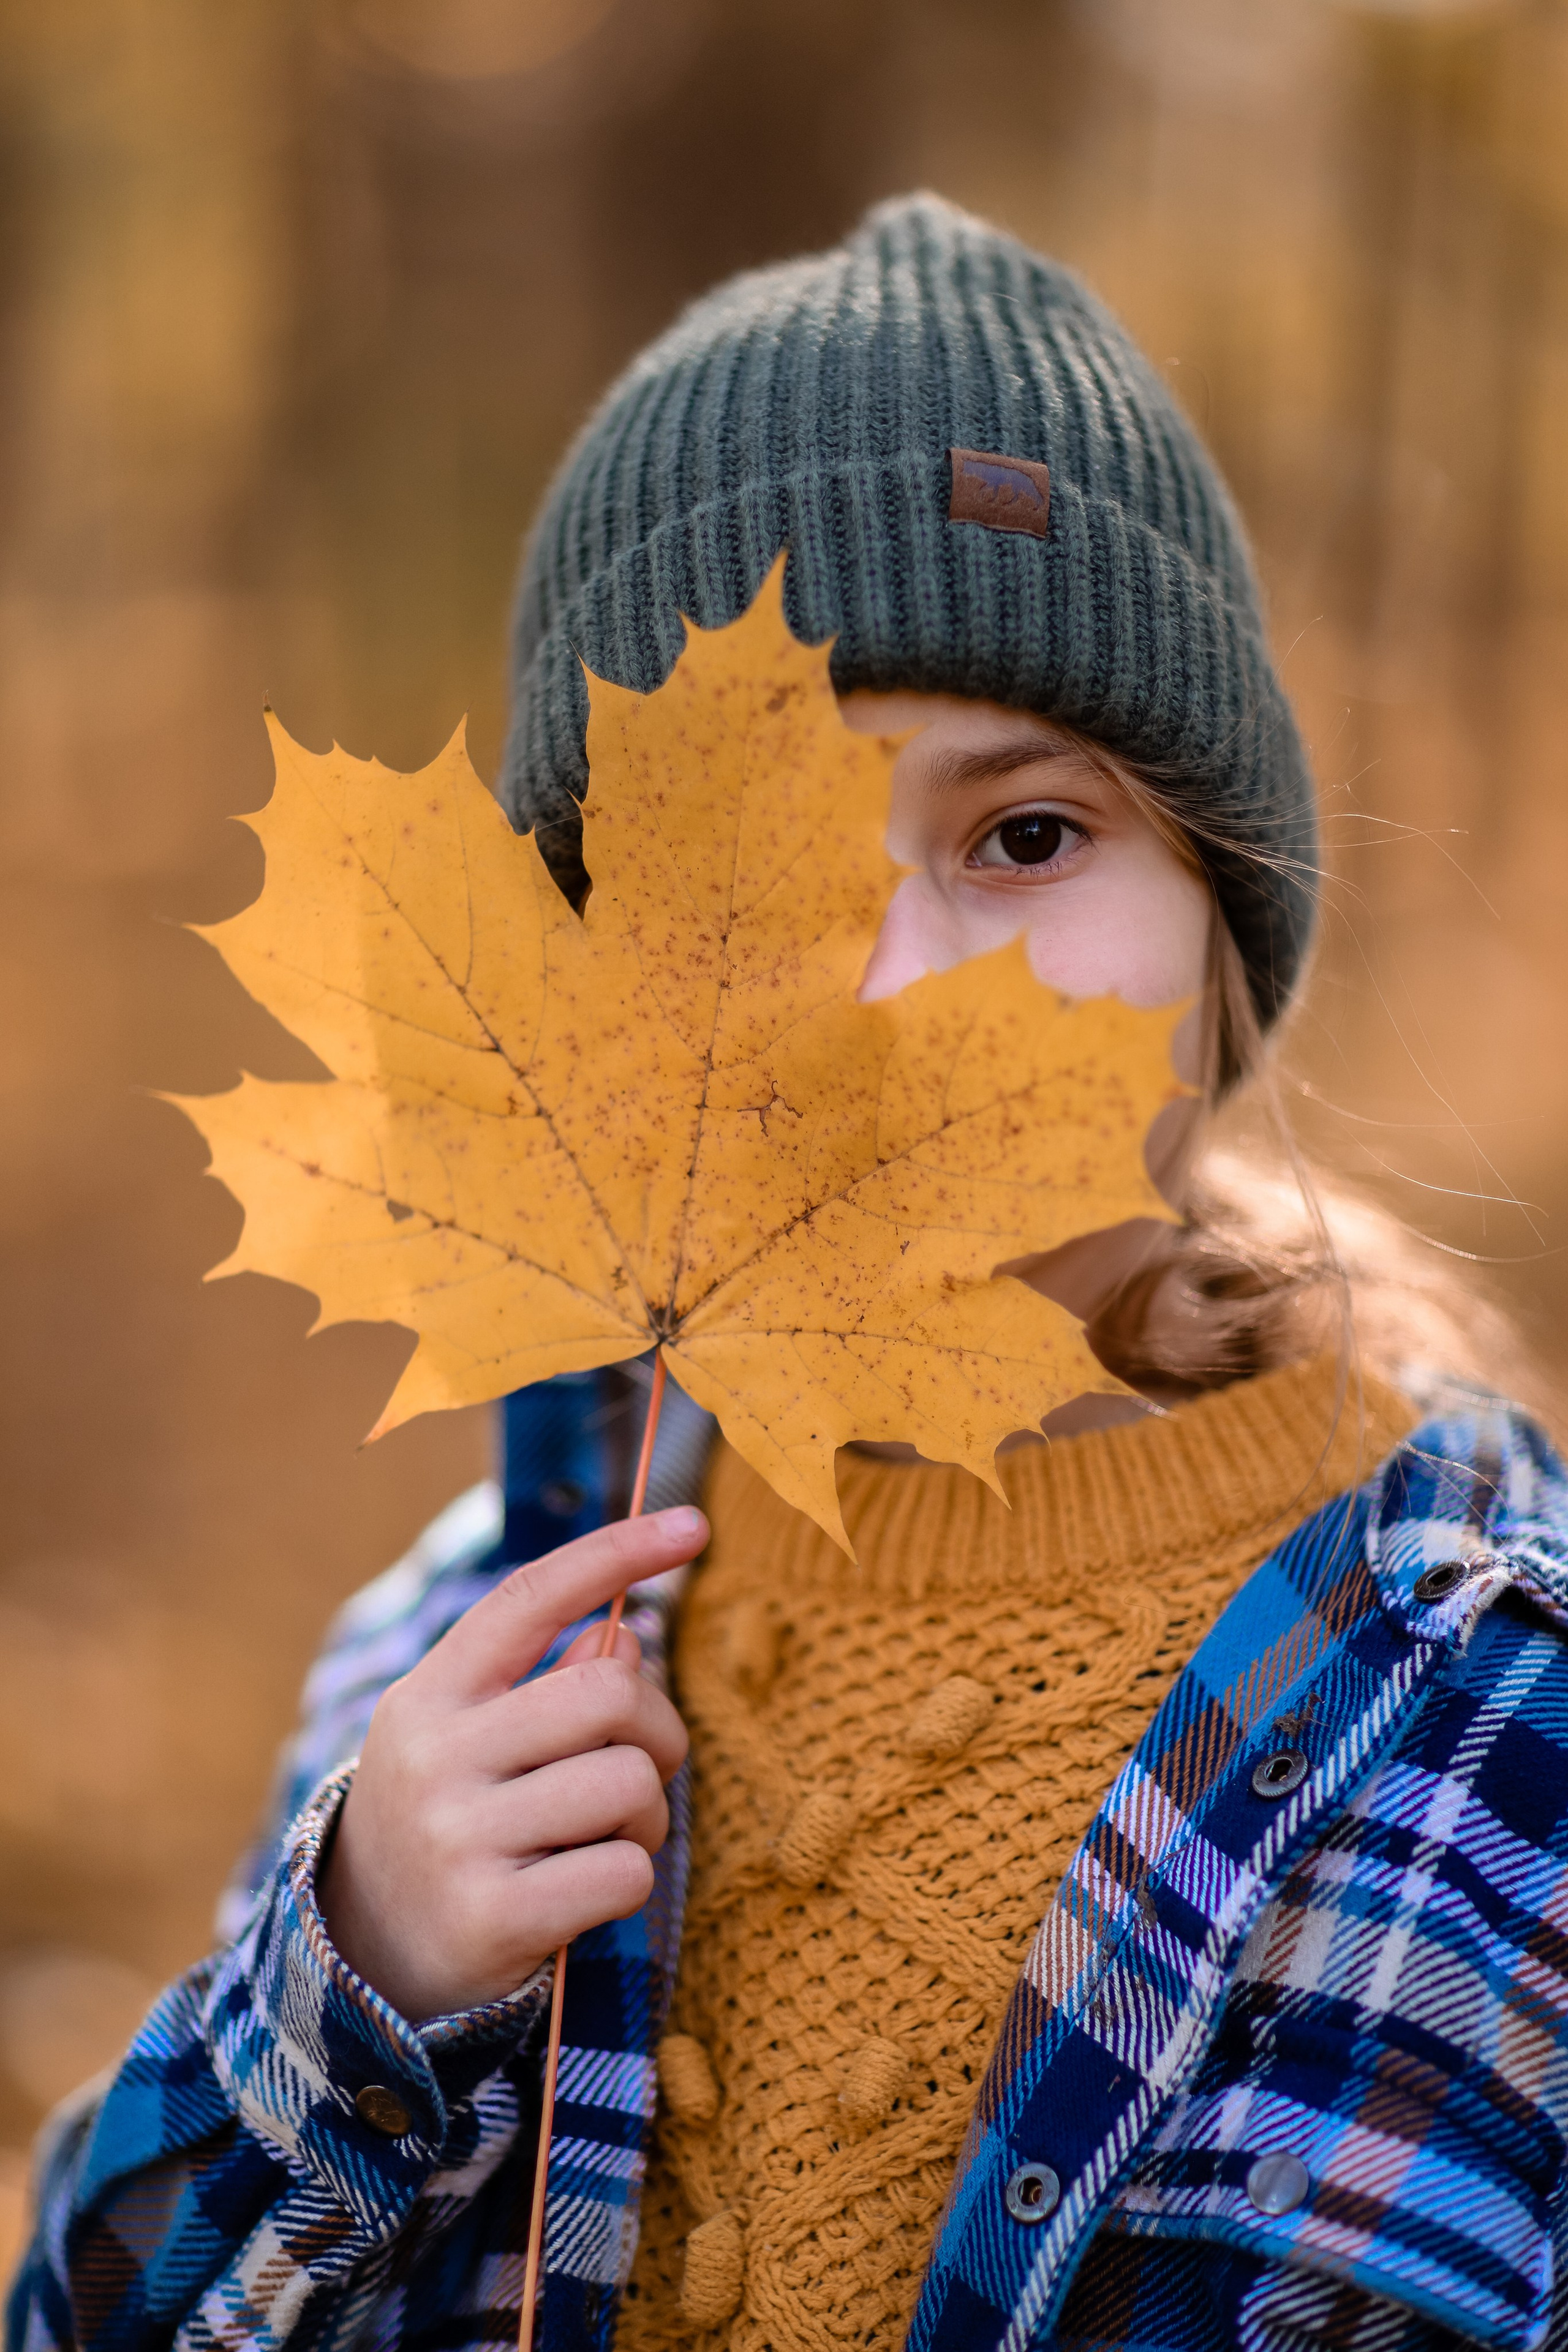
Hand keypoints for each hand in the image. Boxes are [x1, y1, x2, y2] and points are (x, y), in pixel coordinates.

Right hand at [318, 1507, 703, 2021]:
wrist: (369, 1958)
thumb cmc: (453, 1821)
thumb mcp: (474, 1739)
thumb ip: (551, 1681)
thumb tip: (627, 1638)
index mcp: (431, 1694)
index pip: (531, 1598)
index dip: (615, 1553)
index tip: (692, 1525)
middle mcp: (436, 1755)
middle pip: (610, 1693)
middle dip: (657, 1728)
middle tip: (644, 1766)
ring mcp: (458, 1838)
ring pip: (629, 1783)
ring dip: (647, 1815)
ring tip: (606, 1836)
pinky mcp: (492, 1917)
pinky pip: (625, 1872)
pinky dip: (629, 1878)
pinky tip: (585, 1889)